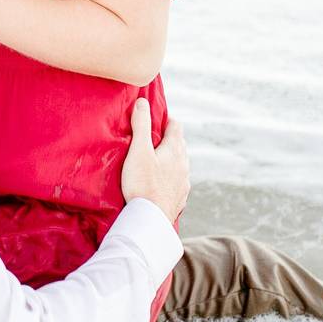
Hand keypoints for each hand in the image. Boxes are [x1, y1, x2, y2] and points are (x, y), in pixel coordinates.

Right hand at [120, 98, 189, 222]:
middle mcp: (184, 164)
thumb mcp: (138, 150)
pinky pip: (177, 183)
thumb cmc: (142, 183)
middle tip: (152, 140)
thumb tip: (142, 102)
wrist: (150, 219)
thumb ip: (141, 125)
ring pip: (180, 165)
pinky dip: (170, 179)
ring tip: (156, 162)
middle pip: (179, 145)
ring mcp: (184, 183)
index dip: (166, 120)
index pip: (176, 126)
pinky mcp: (180, 198)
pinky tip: (161, 184)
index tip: (156, 120)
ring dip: (170, 161)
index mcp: (175, 150)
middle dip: (168, 140)